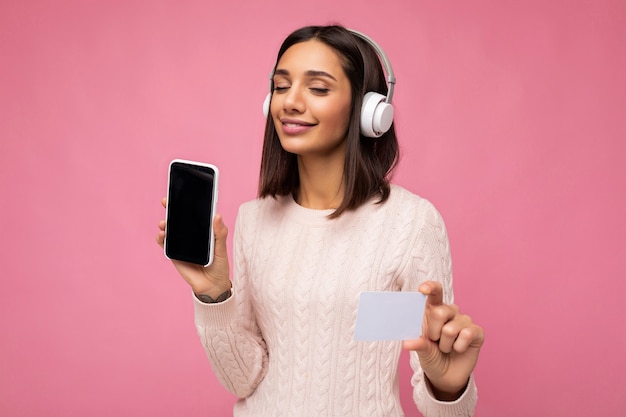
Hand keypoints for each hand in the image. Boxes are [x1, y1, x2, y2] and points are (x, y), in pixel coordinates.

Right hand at [156, 197, 230, 297]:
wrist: (213, 286)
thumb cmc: (219, 266)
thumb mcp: (221, 248)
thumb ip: (219, 233)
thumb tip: (217, 215)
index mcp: (203, 230)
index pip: (194, 213)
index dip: (187, 203)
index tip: (181, 192)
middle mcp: (191, 235)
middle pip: (179, 219)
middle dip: (171, 209)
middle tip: (166, 201)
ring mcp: (181, 244)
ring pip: (170, 230)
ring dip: (165, 223)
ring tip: (164, 223)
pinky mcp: (174, 255)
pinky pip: (165, 245)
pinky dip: (161, 238)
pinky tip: (162, 235)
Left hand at [402, 281, 483, 400]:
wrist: (445, 376)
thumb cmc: (431, 356)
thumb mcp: (422, 350)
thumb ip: (417, 343)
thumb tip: (406, 343)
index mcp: (434, 309)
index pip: (434, 292)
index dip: (430, 287)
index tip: (422, 289)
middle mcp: (450, 311)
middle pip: (440, 312)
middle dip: (433, 332)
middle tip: (434, 341)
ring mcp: (464, 320)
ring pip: (451, 328)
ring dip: (445, 344)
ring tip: (446, 348)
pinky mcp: (477, 332)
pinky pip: (467, 334)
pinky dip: (459, 347)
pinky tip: (459, 350)